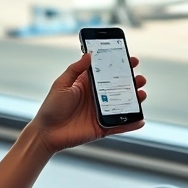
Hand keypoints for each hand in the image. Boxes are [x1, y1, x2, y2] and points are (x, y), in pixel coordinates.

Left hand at [32, 53, 146, 154]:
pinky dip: (131, 124)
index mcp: (88, 85)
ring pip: (122, 105)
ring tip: (141, 95)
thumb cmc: (51, 107)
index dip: (120, 66)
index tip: (132, 60)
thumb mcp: (62, 84)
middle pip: (119, 88)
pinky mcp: (102, 127)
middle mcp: (97, 97)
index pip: (107, 73)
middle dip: (132, 82)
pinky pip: (119, 125)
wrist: (46, 132)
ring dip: (134, 100)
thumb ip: (76, 69)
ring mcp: (101, 113)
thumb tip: (89, 55)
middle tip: (140, 79)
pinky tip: (141, 120)